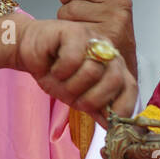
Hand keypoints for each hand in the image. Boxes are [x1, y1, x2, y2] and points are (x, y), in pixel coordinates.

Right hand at [13, 19, 137, 127]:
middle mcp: (107, 53)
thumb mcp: (77, 97)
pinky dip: (59, 70)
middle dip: (91, 98)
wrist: (28, 52)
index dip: (121, 107)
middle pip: (115, 81)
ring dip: (71, 84)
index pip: (130, 88)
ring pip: (92, 71)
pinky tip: (53, 67)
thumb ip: (97, 109)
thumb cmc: (54, 72)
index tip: (106, 120)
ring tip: (60, 79)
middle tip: (74, 99)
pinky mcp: (75, 31)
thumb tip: (113, 126)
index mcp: (113, 68)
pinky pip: (73, 59)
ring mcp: (93, 40)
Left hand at [52, 0, 137, 78]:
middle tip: (76, 4)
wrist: (113, 56)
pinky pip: (70, 24)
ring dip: (66, 14)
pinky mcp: (102, 36)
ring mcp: (113, 18)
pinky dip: (68, 28)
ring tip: (79, 20)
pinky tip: (79, 30)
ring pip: (70, 7)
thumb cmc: (102, 22)